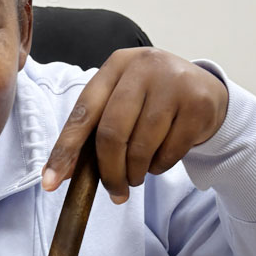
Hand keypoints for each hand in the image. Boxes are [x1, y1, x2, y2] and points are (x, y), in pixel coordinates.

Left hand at [42, 49, 228, 202]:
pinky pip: (169, 152)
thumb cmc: (152, 102)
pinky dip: (159, 167)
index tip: (49, 182)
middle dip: (109, 171)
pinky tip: (159, 160)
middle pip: (112, 133)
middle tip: (114, 190)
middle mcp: (144, 66)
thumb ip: (90, 134)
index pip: (83, 112)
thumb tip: (55, 175)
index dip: (65, 149)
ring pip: (141, 147)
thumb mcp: (121, 105)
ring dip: (135, 172)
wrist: (205, 91)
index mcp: (116, 65)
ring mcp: (174, 83)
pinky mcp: (197, 104)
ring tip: (137, 174)